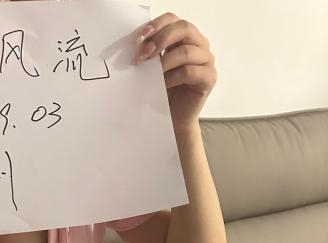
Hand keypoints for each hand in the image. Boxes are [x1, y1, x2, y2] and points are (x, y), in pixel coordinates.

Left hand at [133, 13, 216, 131]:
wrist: (173, 118)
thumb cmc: (164, 91)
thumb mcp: (155, 66)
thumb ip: (151, 51)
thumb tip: (136, 43)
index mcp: (186, 37)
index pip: (174, 19)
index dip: (157, 25)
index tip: (139, 38)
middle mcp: (199, 45)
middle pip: (184, 29)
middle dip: (161, 39)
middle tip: (144, 54)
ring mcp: (206, 61)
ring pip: (186, 51)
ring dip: (164, 62)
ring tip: (150, 73)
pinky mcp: (209, 78)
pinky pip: (189, 72)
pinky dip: (172, 77)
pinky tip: (162, 85)